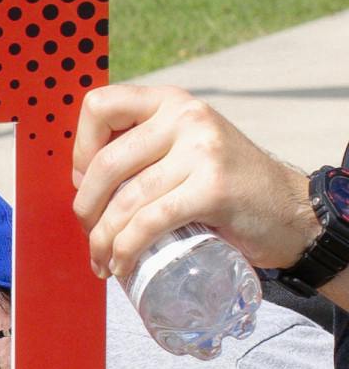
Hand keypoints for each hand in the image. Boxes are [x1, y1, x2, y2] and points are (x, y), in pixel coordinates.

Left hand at [72, 84, 316, 278]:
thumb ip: (143, 149)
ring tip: (103, 261)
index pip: (99, 106)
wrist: (289, 210)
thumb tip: (81, 179)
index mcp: (170, 102)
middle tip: (92, 236)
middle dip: (86, 210)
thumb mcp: (183, 149)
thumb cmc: (222, 186)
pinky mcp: (213, 189)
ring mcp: (202, 151)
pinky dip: (126, 251)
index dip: (79, 150)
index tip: (86, 184)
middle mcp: (186, 117)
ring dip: (102, 241)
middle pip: (104, 164)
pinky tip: (122, 266)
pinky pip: (149, 223)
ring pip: (125, 200)